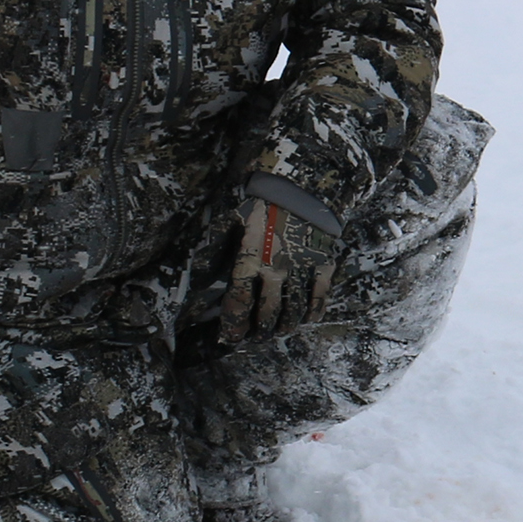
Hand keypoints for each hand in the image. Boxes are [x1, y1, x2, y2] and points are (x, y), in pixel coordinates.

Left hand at [220, 195, 340, 340]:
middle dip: (259, 330)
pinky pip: (319, 299)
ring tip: (277, 332)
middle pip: (267, 313)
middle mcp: (275, 269)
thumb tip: (199, 274)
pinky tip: (305, 319)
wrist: (303, 184)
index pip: (239, 301)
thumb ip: (216, 248)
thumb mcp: (232, 220)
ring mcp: (302, 269)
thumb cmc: (262, 201)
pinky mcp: (324, 265)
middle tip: (255, 337)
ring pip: (292, 311)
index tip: (231, 337)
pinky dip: (311, 313)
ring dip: (283, 326)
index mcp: (250, 258)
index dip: (234, 324)